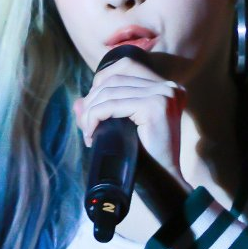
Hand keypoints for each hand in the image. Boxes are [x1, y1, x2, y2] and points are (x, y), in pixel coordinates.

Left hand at [74, 54, 194, 210]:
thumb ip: (103, 112)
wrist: (163, 182)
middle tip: (86, 124)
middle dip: (92, 100)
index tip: (92, 106)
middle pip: (115, 79)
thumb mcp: (124, 129)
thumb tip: (78, 103)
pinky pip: (111, 105)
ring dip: (91, 111)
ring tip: (88, 132)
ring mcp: (164, 95)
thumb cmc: (146, 158)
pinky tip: (91, 133)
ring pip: (110, 92)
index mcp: (167, 88)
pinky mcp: (154, 106)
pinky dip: (95, 117)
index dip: (102, 80)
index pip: (126, 66)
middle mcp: (169, 87)